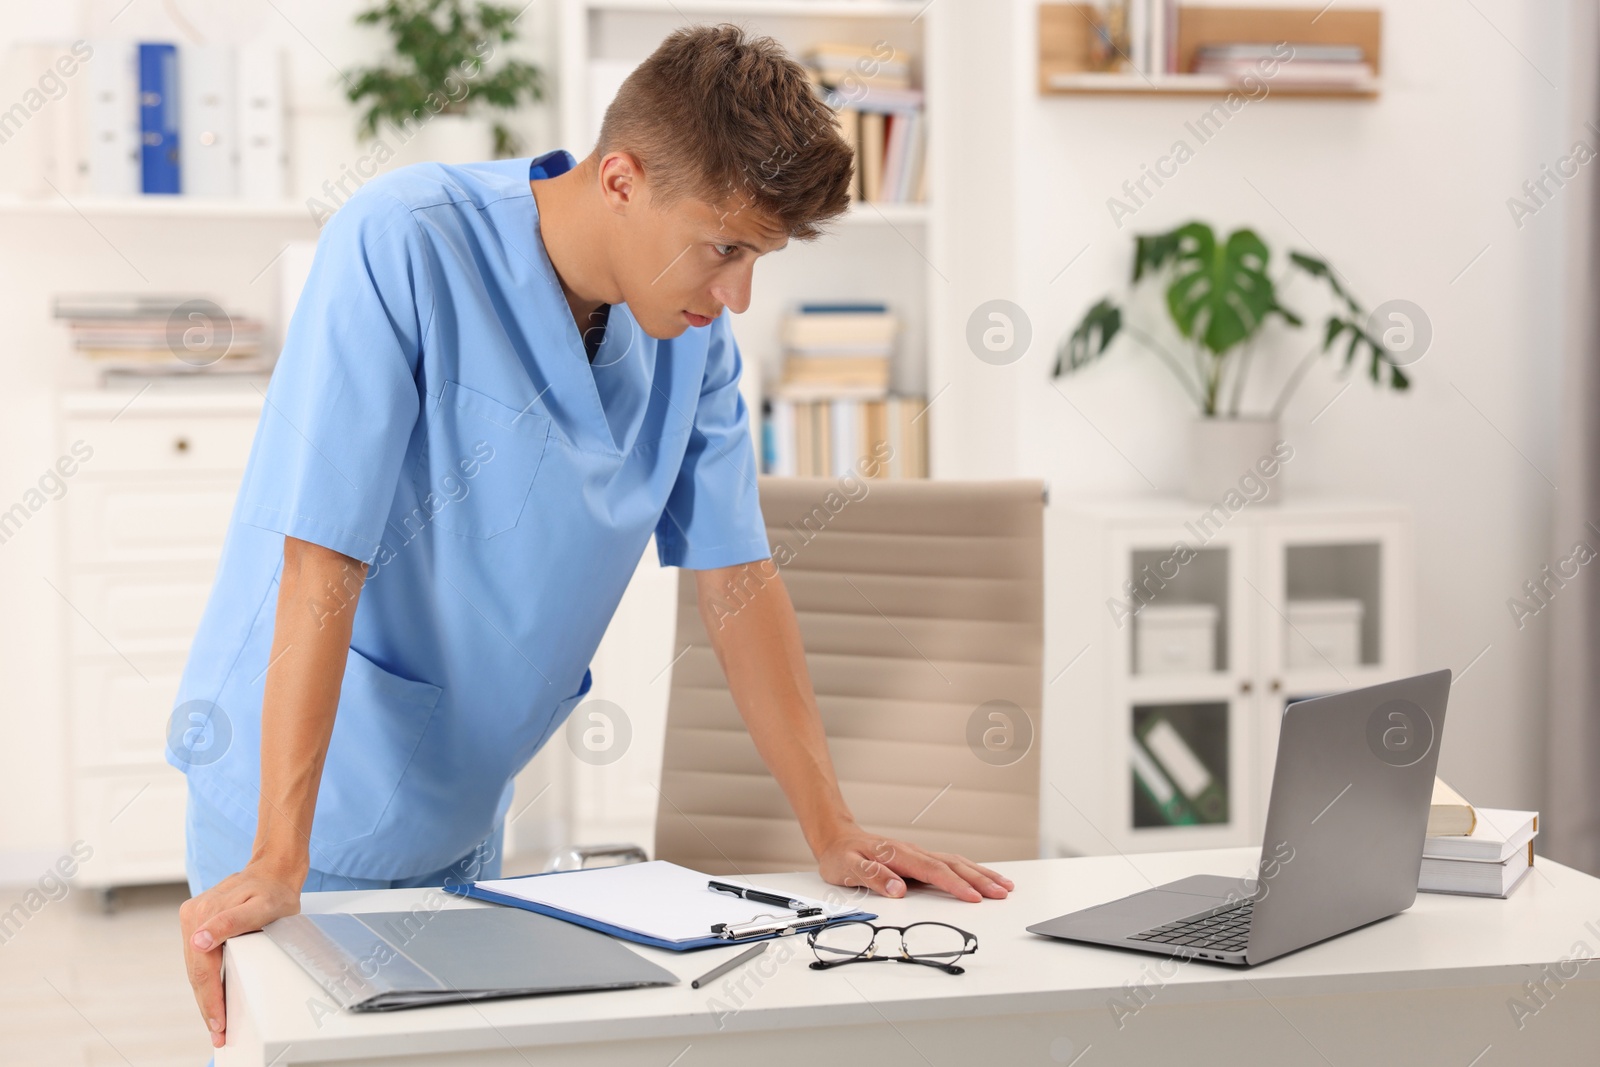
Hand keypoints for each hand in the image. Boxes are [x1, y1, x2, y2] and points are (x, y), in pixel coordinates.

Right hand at [179, 864, 302, 1048]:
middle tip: (218, 1033)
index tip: (218, 1022)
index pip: (204, 969)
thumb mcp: (262, 907)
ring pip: (195, 968)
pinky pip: (199, 958)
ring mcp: (192, 918)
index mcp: (204, 914)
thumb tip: (198, 941)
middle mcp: (193, 916)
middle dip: (207, 1005)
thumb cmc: (274, 891)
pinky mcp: (197, 921)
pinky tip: (213, 996)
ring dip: (204, 995)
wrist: (273, 871)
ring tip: (216, 1021)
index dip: (211, 999)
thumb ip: (231, 922)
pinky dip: (206, 979)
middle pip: (197, 972)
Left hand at [814, 825, 1013, 902]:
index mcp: (899, 855)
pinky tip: (982, 877)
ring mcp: (919, 855)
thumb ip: (873, 877)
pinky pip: (951, 863)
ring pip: (957, 862)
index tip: (974, 898)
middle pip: (953, 865)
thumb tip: (898, 889)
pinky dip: (970, 870)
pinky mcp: (920, 860)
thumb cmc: (842, 856)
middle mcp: (914, 852)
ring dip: (981, 874)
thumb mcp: (848, 868)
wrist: (838, 839)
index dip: (956, 885)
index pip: (934, 871)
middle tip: (1003, 893)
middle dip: (980, 879)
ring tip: (1004, 885)